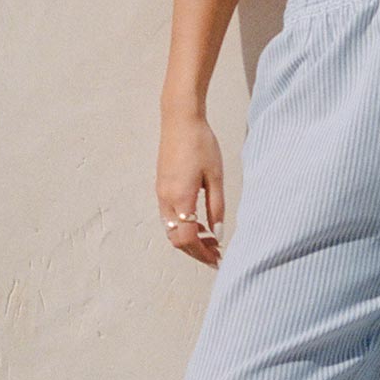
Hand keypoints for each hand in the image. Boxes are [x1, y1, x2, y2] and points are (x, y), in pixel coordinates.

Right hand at [157, 107, 224, 266]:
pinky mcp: (162, 187)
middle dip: (196, 251)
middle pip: (176, 239)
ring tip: (211, 240)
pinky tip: (200, 222)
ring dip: (189, 240)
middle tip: (217, 254)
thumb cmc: (201, 144)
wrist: (180, 120)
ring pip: (171, 230)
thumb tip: (218, 233)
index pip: (187, 239)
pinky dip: (183, 226)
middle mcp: (166, 199)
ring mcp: (161, 193)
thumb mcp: (215, 176)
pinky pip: (170, 217)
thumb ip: (217, 207)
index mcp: (181, 198)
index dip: (202, 253)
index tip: (218, 258)